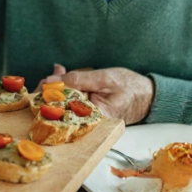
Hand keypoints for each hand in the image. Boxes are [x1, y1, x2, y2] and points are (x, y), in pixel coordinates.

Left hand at [39, 64, 154, 125]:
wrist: (149, 95)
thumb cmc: (131, 87)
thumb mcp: (104, 78)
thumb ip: (78, 80)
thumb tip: (51, 81)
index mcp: (93, 118)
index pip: (62, 110)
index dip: (48, 97)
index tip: (42, 83)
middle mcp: (89, 122)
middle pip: (60, 107)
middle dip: (53, 88)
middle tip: (53, 72)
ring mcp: (88, 117)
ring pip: (65, 100)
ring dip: (60, 84)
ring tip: (60, 70)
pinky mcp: (89, 111)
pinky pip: (73, 99)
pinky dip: (69, 86)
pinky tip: (65, 74)